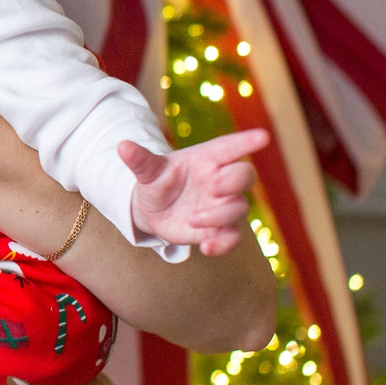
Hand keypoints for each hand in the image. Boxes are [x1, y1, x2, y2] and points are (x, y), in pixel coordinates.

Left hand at [121, 129, 268, 256]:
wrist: (152, 209)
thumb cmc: (157, 181)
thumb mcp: (147, 171)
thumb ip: (140, 160)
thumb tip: (122, 146)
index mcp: (206, 159)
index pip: (230, 147)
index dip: (246, 142)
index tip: (263, 137)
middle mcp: (219, 180)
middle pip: (244, 175)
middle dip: (235, 181)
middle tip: (214, 187)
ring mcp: (222, 205)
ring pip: (240, 208)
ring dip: (220, 214)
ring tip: (192, 218)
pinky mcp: (218, 230)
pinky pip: (233, 237)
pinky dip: (224, 244)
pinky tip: (206, 248)